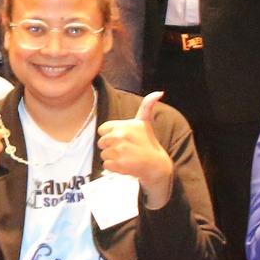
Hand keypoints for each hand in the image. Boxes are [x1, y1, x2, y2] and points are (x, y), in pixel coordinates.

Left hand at [97, 90, 174, 206]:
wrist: (156, 164)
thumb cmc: (148, 142)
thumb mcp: (145, 122)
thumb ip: (147, 105)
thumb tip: (159, 92)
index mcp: (124, 125)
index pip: (102, 130)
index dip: (110, 135)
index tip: (122, 138)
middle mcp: (121, 136)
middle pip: (101, 143)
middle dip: (110, 147)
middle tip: (125, 149)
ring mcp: (120, 151)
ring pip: (103, 154)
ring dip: (112, 157)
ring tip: (126, 156)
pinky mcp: (119, 164)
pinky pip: (106, 165)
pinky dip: (113, 167)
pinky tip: (125, 164)